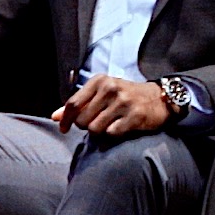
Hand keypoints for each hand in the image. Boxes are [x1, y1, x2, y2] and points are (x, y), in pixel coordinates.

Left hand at [54, 73, 173, 137]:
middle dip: (85, 126)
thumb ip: (78, 104)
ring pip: (95, 128)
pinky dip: (113, 134)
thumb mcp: (101, 93)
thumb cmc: (125, 96)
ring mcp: (124, 102)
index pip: (73, 103)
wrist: (159, 98)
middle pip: (82, 119)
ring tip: (108, 124)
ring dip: (99, 131)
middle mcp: (111, 89)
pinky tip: (120, 127)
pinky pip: (112, 133)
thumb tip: (55, 117)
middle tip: (95, 123)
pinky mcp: (135, 116)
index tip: (63, 128)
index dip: (66, 119)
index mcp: (100, 81)